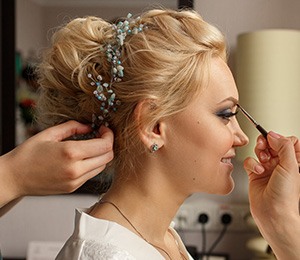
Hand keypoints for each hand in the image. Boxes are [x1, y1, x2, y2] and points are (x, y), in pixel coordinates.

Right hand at [0, 121, 113, 206]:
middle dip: (108, 144)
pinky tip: (84, 157)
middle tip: (100, 136)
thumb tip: (89, 126)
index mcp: (70, 153)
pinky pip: (91, 175)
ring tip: (92, 146)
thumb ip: (73, 127)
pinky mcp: (73, 188)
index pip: (105, 145)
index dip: (109, 135)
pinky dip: (93, 164)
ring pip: (102, 167)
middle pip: (108, 157)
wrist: (13, 178)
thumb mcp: (49, 134)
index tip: (104, 128)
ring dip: (102, 155)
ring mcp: (75, 181)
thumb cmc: (27, 154)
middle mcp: (76, 170)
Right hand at [244, 131, 299, 258]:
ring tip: (262, 160)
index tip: (274, 141)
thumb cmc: (285, 196)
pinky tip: (257, 171)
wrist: (273, 213)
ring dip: (259, 153)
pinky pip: (249, 161)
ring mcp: (267, 168)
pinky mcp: (254, 174)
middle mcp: (281, 164)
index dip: (280, 139)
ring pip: (260, 151)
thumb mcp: (290, 166)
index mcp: (294, 161)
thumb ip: (283, 146)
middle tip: (263, 146)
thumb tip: (273, 135)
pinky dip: (251, 164)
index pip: (288, 141)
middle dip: (266, 143)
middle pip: (272, 144)